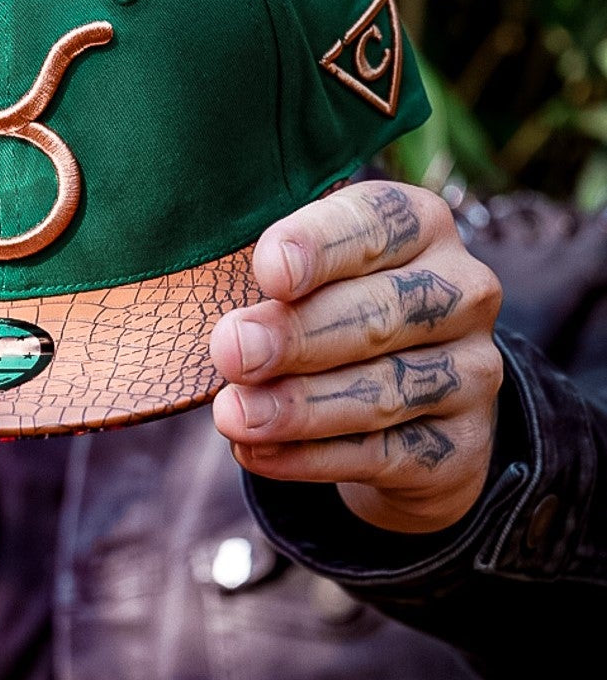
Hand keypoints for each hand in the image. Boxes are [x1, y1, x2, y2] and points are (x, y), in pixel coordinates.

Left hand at [209, 181, 504, 533]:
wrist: (412, 405)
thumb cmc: (329, 309)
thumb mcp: (302, 274)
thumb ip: (266, 276)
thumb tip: (207, 303)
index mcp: (419, 226)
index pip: (377, 222)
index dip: (321, 245)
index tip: (268, 272)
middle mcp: (462, 291)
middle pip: (380, 312)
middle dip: (297, 335)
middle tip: (230, 350)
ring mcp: (472, 372)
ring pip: (384, 391)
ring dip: (299, 406)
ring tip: (232, 415)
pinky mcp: (460, 447)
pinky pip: (382, 456)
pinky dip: (311, 457)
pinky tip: (256, 452)